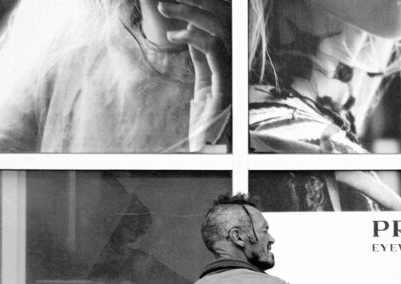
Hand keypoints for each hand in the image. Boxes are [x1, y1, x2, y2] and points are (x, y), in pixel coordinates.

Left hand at [158, 0, 230, 150]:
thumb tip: (190, 31)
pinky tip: (175, 36)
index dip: (200, 11)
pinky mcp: (225, 84)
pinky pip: (214, 50)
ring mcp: (232, 74)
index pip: (219, 27)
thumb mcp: (201, 84)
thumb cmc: (206, 123)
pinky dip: (194, 36)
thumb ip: (200, 58)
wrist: (211, 152)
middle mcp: (235, 65)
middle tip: (165, 3)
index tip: (177, 5)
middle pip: (222, 22)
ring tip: (165, 8)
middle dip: (193, 7)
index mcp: (229, 63)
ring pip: (218, 30)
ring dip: (190, 14)